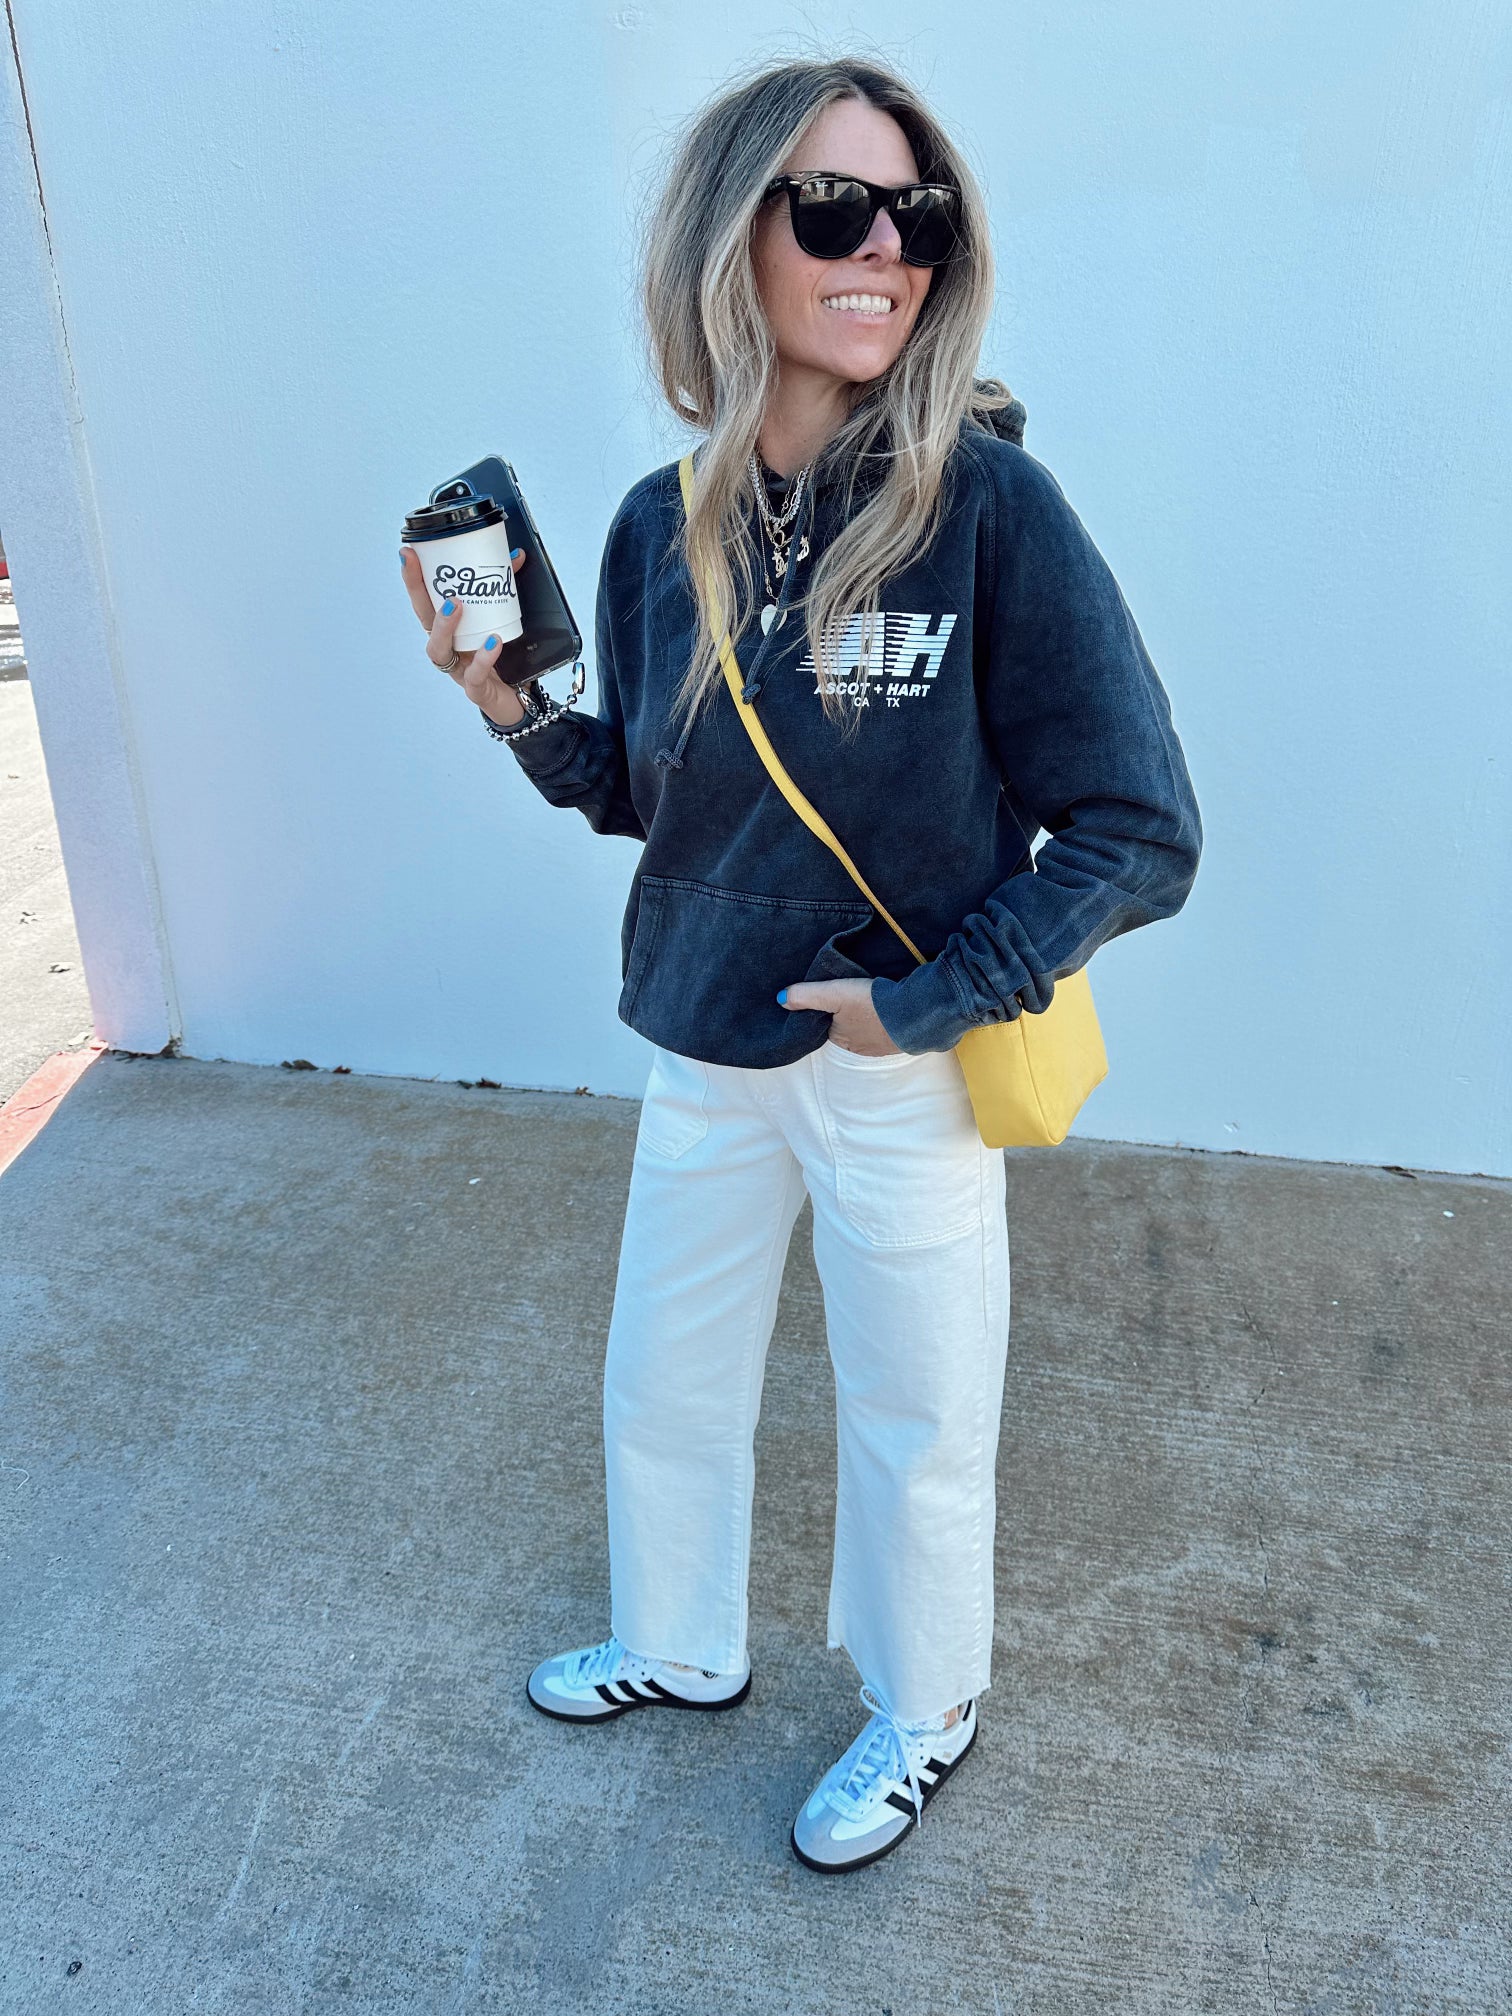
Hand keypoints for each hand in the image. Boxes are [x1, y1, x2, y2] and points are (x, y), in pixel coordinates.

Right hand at [400, 543, 529, 726]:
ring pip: (439, 651)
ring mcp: (458, 670)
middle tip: (418, 565)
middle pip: (424, 621)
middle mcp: (448, 649)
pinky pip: (475, 676)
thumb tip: (515, 556)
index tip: (409, 553)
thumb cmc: (504, 659)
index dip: (414, 579)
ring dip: (443, 626)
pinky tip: (492, 643)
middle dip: (418, 593)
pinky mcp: (476, 690)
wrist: (520, 701)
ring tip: (455, 605)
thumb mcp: (504, 621)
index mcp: (450, 630)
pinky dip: (483, 659)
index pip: (425, 601)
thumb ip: (507, 589)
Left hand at [777, 977, 900, 1054]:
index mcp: (840, 1040)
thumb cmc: (871, 1004)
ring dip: (868, 1017)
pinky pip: (887, 1028)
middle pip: (846, 1028)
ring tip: (869, 997)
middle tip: (850, 993)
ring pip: (868, 1029)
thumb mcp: (833, 993)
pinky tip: (888, 1007)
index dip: (825, 1011)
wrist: (916, 1013)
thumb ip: (806, 996)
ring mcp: (882, 1047)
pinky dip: (885, 1019)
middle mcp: (859, 1049)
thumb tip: (780, 999)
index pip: (825, 1026)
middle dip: (847, 1015)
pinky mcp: (902, 1040)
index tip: (829, 996)